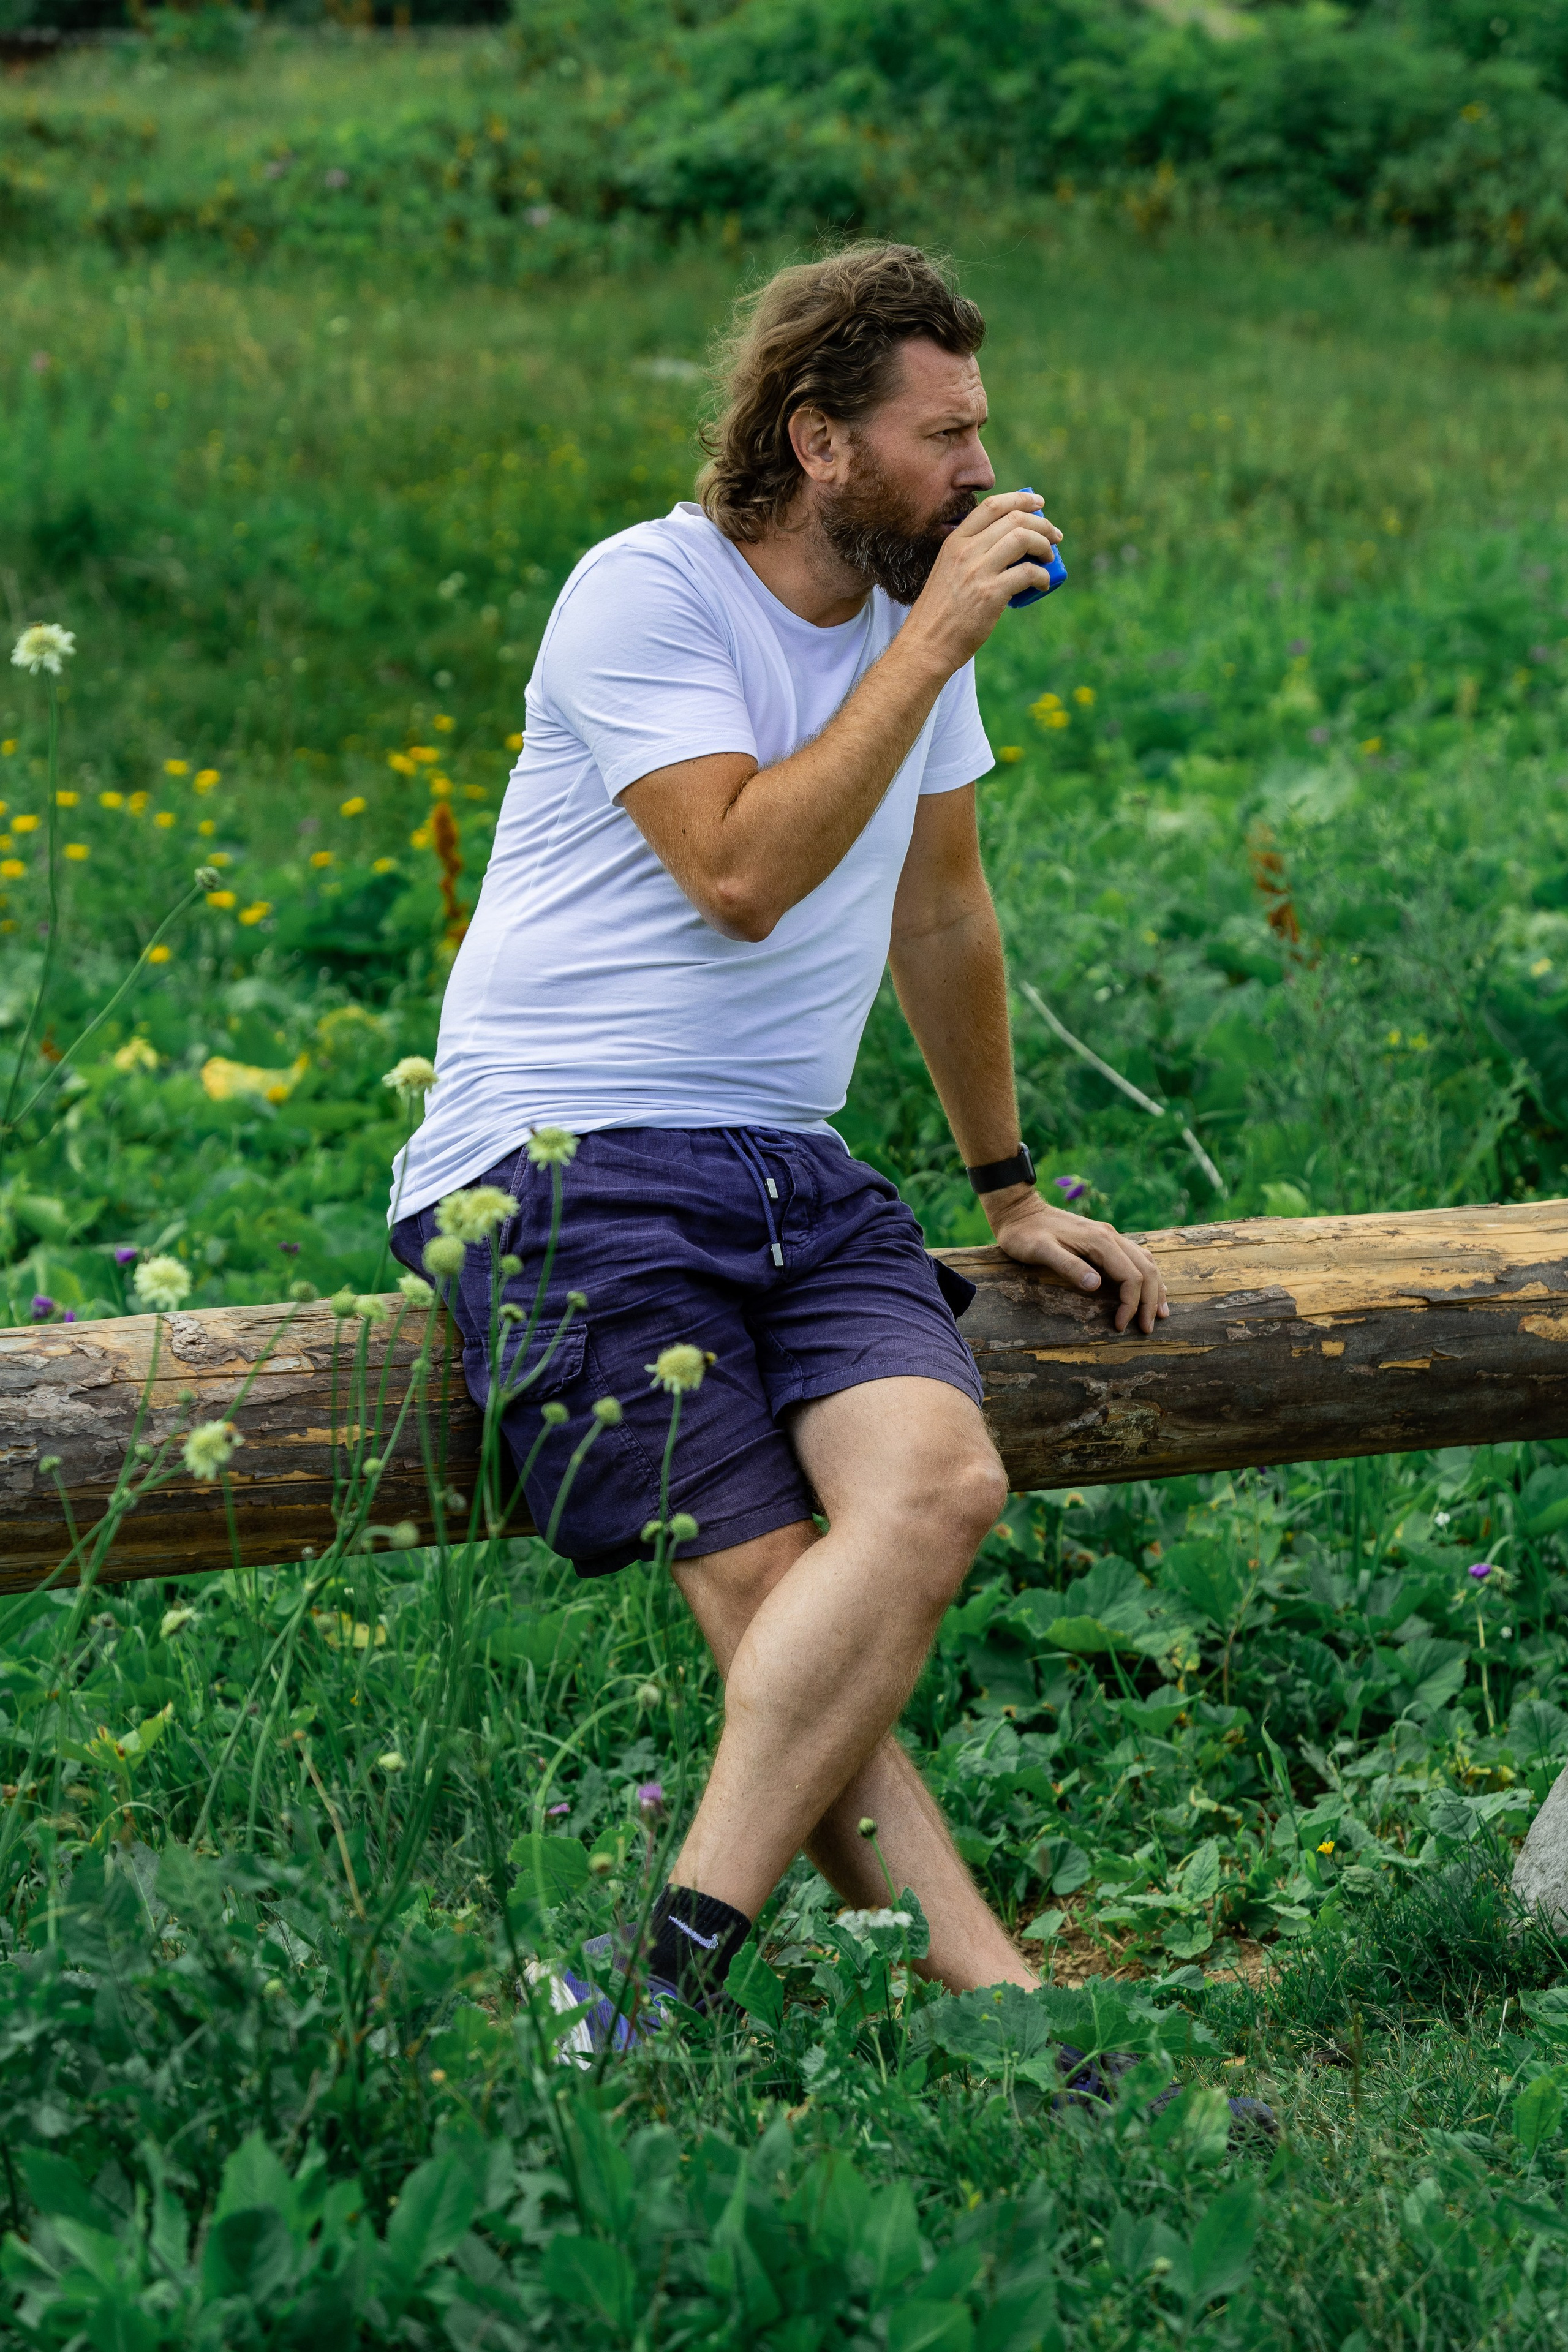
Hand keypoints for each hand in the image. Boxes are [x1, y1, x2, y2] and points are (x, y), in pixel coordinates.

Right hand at [903, 492, 1062, 671]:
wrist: (926, 644)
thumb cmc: (940, 612)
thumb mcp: (948, 571)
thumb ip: (971, 555)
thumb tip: (1007, 547)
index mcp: (955, 541)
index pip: (992, 506)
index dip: (1020, 500)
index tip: (1038, 504)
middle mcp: (966, 550)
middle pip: (1014, 519)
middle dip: (1042, 523)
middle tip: (1055, 536)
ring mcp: (978, 571)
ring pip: (1023, 539)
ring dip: (1045, 545)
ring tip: (1049, 558)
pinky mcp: (991, 594)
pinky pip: (1028, 573)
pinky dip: (1043, 576)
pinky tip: (1043, 584)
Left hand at [984, 1185, 1168, 1334]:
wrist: (1019, 1210)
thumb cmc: (1025, 1234)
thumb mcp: (1039, 1251)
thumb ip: (1068, 1266)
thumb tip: (1096, 1285)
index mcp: (1100, 1241)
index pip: (1131, 1277)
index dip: (1131, 1304)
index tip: (1121, 1325)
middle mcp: (1111, 1237)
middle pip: (1146, 1270)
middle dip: (1150, 1301)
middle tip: (1147, 1328)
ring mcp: (1109, 1236)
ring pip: (1146, 1262)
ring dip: (1154, 1288)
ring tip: (1158, 1313)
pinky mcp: (1104, 1239)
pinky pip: (1135, 1257)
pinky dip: (1146, 1275)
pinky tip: (1147, 1288)